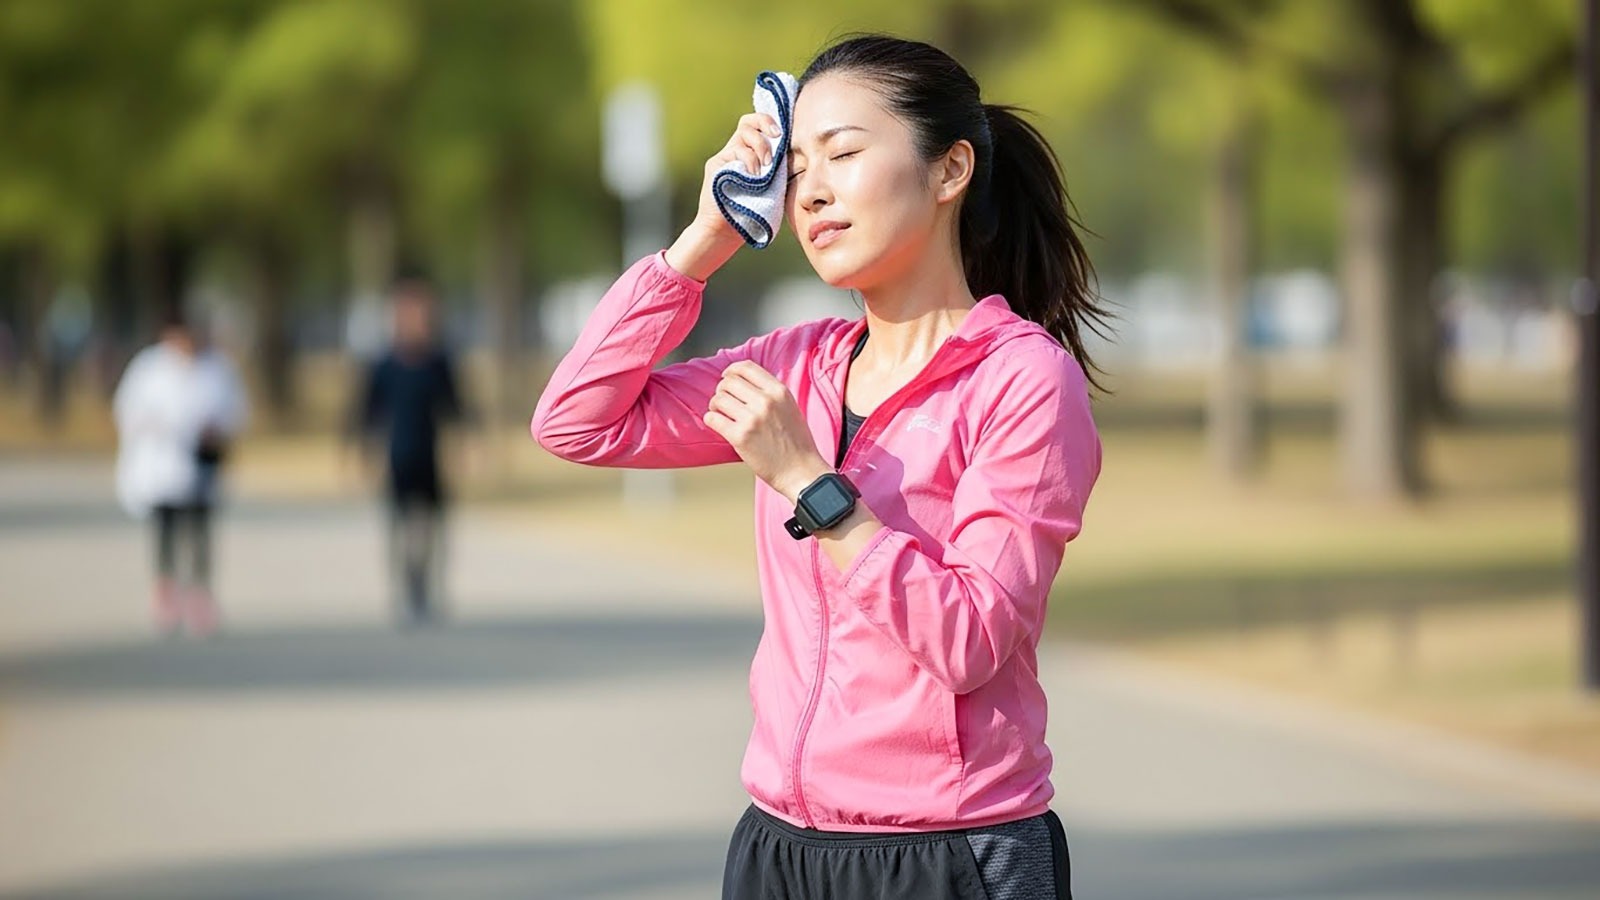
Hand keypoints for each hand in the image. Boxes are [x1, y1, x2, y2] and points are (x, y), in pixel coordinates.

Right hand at [666, 112, 782, 281]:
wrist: (727, 230)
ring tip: (766, 165)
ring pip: (744, 132)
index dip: (770, 121)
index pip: (758, 126)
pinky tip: (754, 176)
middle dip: (766, 124)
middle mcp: (736, 151)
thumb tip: (798, 153)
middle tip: (777, 136)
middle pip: (749, 121)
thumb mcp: (772, 186)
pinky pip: (737, 151)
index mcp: (751, 154)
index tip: (784, 133)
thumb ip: (777, 168)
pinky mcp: (717, 164)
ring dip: (760, 145)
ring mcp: (726, 157)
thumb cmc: (754, 213)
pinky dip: (750, 161)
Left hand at [702, 361, 829, 501]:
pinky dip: (712, 420)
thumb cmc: (797, 443)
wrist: (801, 471)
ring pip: (717, 399)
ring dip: (715, 406)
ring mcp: (752, 418)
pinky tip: (720, 426)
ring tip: (722, 415)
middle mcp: (765, 401)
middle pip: (728, 382)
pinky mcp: (740, 437)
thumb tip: (744, 382)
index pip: (745, 367)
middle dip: (722, 391)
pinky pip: (712, 418)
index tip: (726, 378)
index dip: (731, 371)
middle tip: (725, 403)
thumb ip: (770, 393)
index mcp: (779, 391)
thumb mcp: (790, 407)